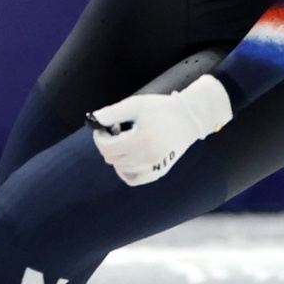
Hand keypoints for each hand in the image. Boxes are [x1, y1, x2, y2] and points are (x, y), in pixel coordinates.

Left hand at [90, 75, 232, 186]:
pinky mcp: (158, 172)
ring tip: (128, 140)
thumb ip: (113, 112)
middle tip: (117, 131)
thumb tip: (94, 119)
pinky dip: (125, 171)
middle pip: (112, 158)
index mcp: (141, 140)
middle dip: (108, 144)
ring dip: (117, 155)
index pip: (107, 148)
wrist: (189, 119)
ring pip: (120, 168)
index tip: (103, 129)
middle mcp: (147, 157)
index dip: (100, 138)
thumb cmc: (161, 109)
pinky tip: (127, 159)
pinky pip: (133, 179)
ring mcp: (154, 167)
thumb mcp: (136, 104)